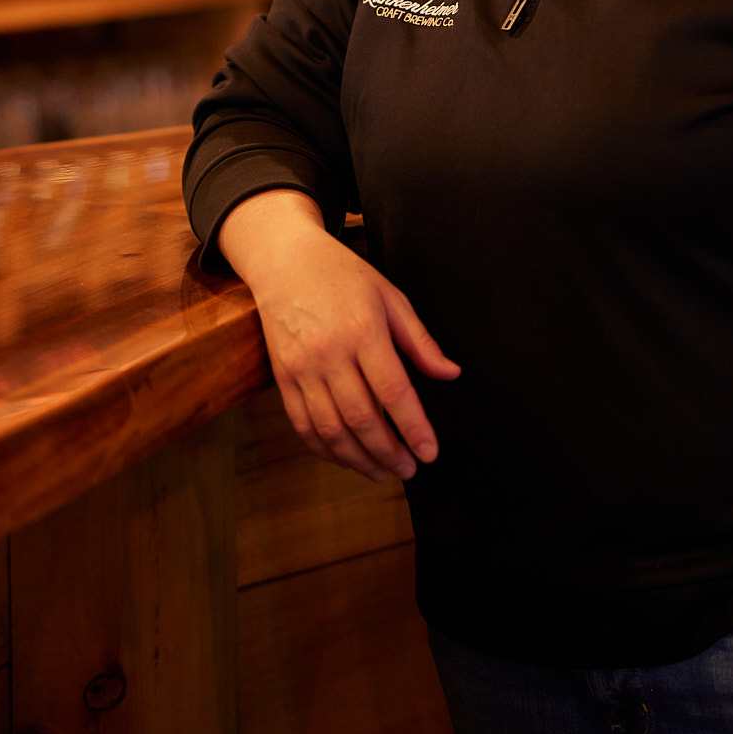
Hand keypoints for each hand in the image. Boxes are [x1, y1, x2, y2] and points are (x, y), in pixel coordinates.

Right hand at [219, 190, 460, 483]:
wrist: (285, 261)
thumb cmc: (342, 275)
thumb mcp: (390, 296)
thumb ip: (420, 341)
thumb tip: (450, 374)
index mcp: (363, 331)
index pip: (393, 392)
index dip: (414, 428)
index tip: (430, 453)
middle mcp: (330, 353)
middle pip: (362, 419)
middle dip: (389, 453)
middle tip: (409, 469)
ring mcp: (301, 369)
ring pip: (331, 430)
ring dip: (359, 460)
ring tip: (382, 472)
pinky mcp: (282, 378)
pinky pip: (303, 425)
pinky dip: (325, 449)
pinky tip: (346, 457)